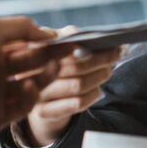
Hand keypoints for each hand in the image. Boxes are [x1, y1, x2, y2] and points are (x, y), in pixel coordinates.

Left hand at [0, 16, 70, 133]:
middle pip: (30, 65)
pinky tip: (32, 88)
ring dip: (45, 76)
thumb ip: (23, 26)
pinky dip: (31, 97)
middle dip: (50, 58)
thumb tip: (47, 34)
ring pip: (30, 85)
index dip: (44, 42)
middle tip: (70, 54)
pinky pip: (22, 107)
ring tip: (57, 67)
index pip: (24, 45)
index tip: (66, 40)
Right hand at [26, 27, 125, 145]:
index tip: (108, 44)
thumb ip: (67, 35)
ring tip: (108, 70)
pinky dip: (92, 95)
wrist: (39, 94)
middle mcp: (31, 73)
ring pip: (77, 85)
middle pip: (74, 66)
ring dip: (99, 76)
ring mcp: (36, 94)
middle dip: (100, 60)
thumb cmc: (53, 61)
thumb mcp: (57, 43)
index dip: (86, 44)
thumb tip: (79, 35)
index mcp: (32, 51)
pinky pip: (76, 104)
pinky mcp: (44, 112)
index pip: (62, 46)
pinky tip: (97, 89)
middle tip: (115, 55)